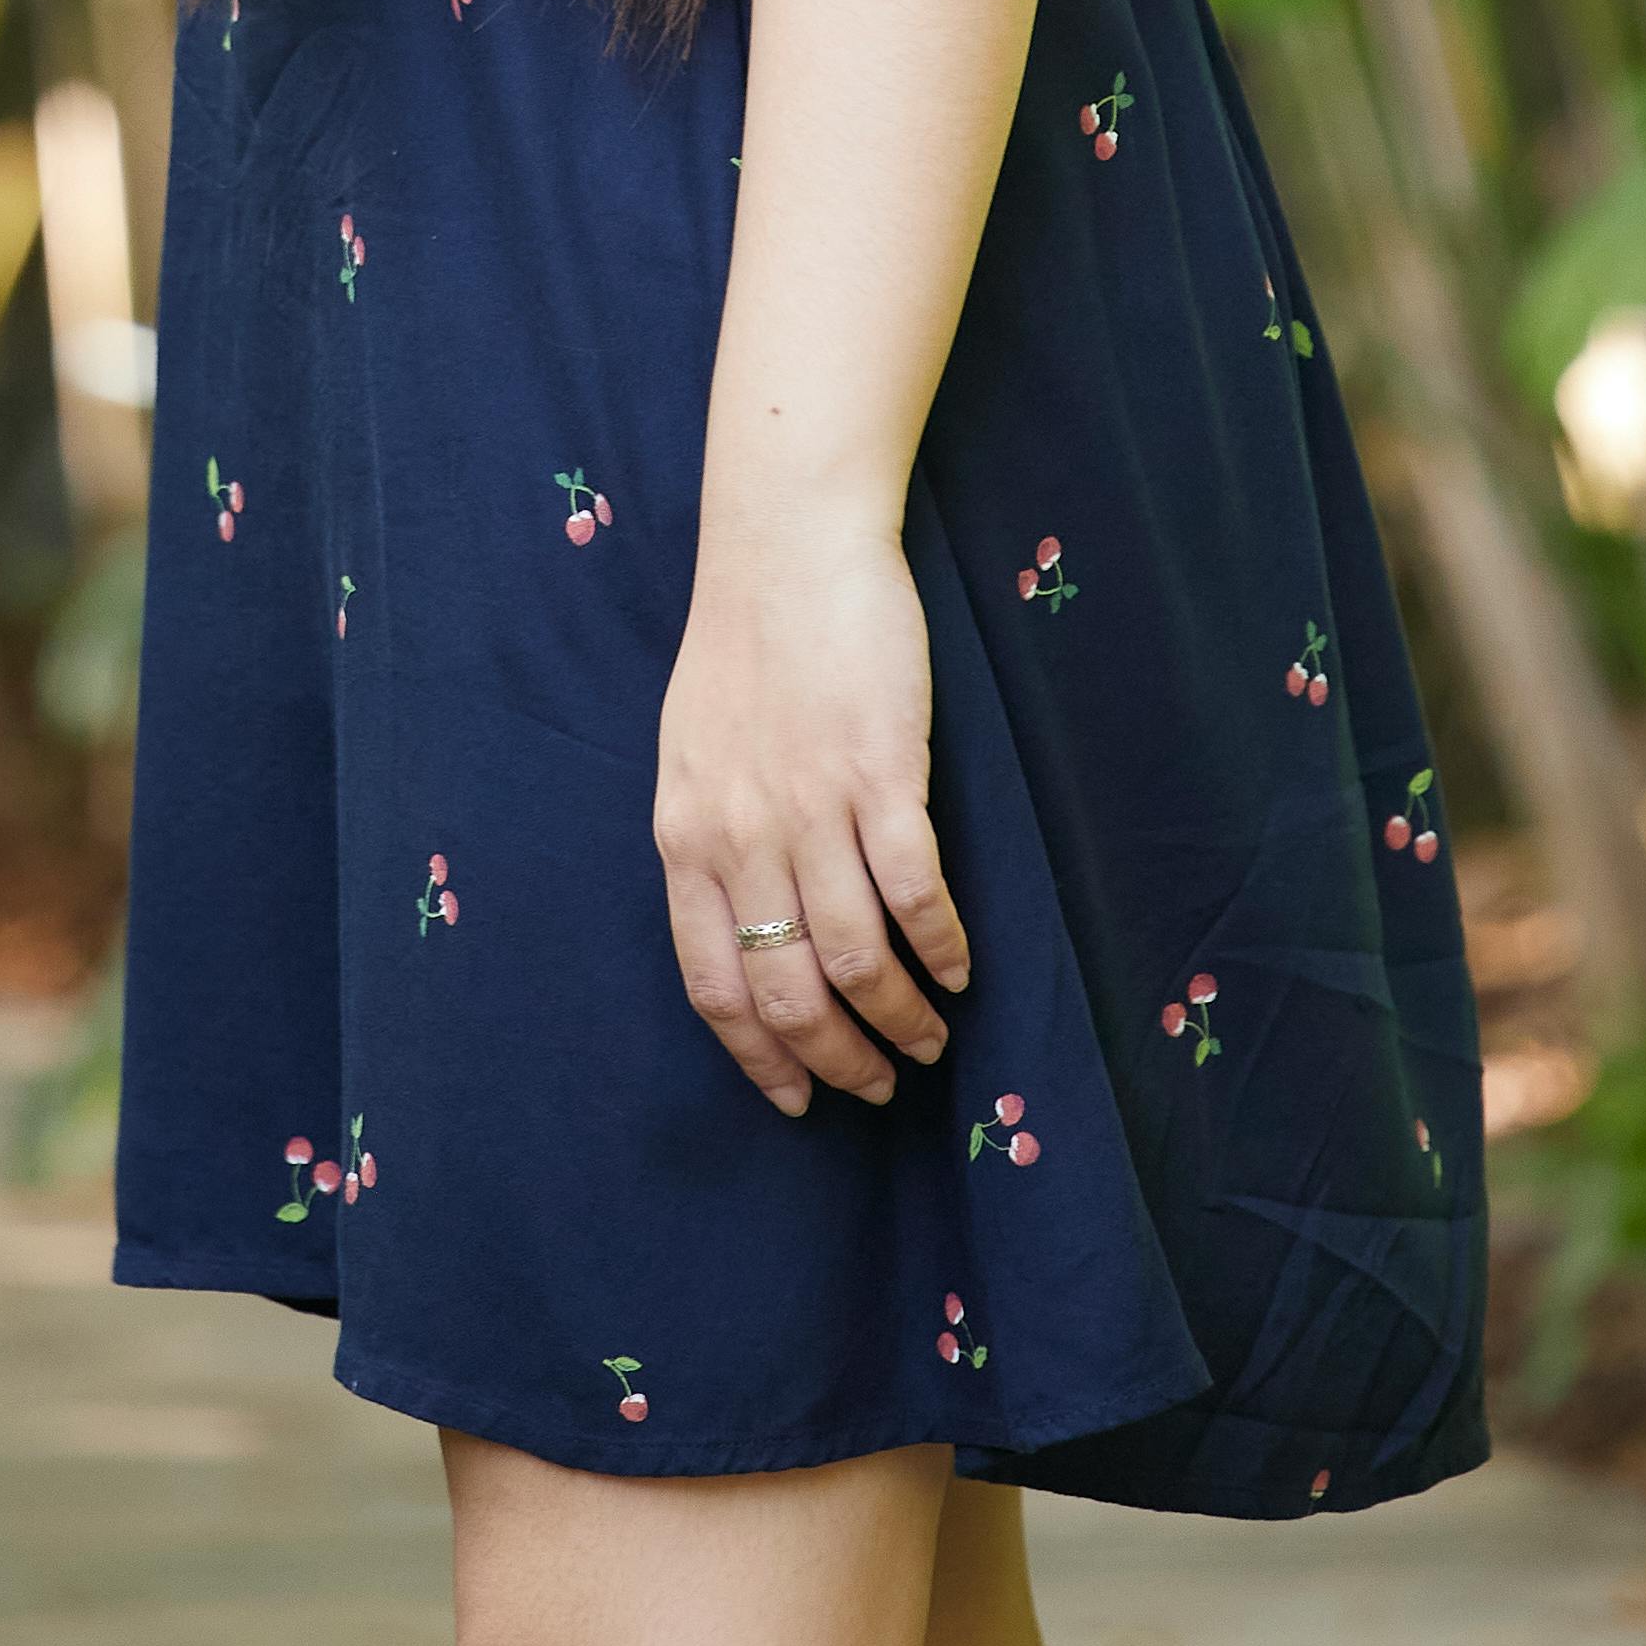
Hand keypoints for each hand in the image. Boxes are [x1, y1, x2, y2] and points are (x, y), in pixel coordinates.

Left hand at [654, 513, 971, 1115]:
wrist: (787, 545)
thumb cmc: (745, 645)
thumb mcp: (692, 756)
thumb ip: (712, 841)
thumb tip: (744, 925)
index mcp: (685, 839)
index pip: (713, 985)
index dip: (759, 1057)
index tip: (798, 1099)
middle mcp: (740, 838)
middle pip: (788, 991)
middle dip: (838, 1059)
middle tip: (880, 1085)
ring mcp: (810, 808)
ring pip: (856, 959)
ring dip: (901, 1018)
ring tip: (931, 1040)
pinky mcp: (879, 774)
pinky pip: (913, 891)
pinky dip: (942, 946)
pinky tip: (961, 969)